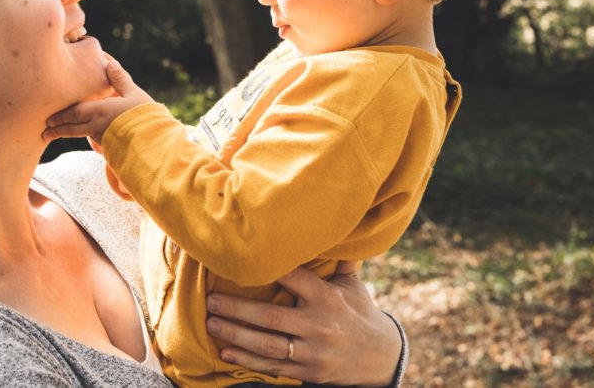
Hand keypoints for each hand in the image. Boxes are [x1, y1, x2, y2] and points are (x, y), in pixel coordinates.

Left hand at [42, 59, 153, 145]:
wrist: (154, 144)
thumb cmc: (145, 116)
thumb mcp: (134, 94)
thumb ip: (120, 80)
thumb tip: (110, 63)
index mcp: (99, 110)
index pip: (73, 112)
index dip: (60, 115)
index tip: (48, 118)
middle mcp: (96, 126)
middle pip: (71, 128)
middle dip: (57, 129)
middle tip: (44, 131)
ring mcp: (102, 139)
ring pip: (81, 136)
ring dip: (68, 135)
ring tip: (56, 136)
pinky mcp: (110, 149)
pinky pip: (95, 142)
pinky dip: (87, 140)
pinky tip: (89, 139)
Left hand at [205, 266, 400, 386]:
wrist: (382, 358)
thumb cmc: (359, 312)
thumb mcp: (352, 285)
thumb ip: (337, 258)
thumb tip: (330, 222)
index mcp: (327, 298)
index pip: (293, 279)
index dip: (268, 269)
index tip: (240, 260)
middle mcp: (319, 325)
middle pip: (271, 317)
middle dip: (237, 309)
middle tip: (210, 300)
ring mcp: (313, 351)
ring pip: (267, 345)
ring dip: (236, 335)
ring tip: (211, 323)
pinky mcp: (308, 372)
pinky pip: (273, 367)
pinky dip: (248, 361)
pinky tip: (226, 352)